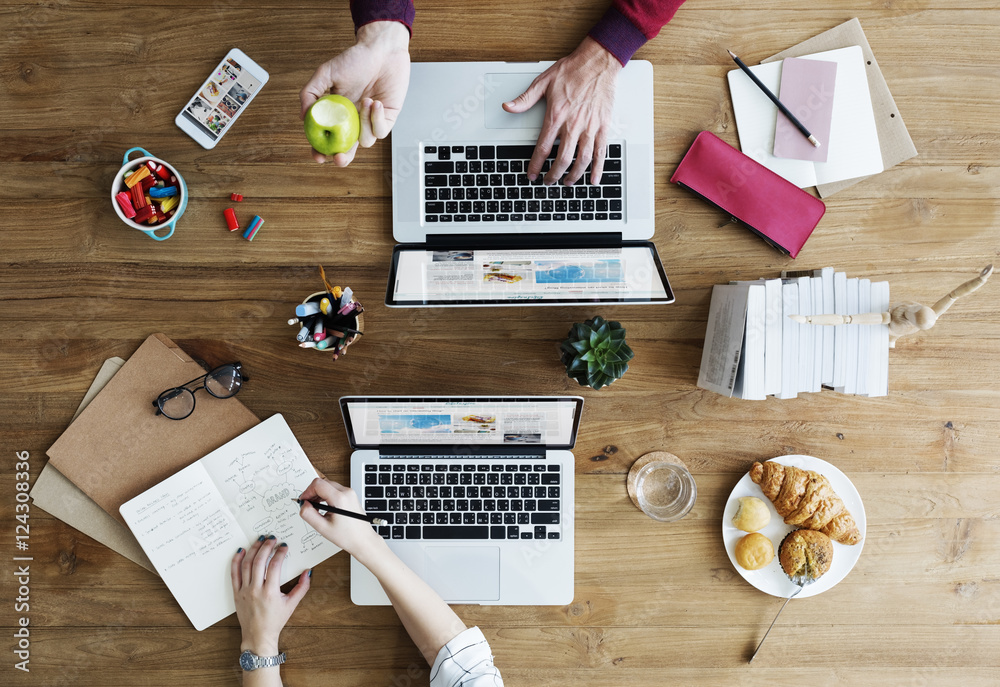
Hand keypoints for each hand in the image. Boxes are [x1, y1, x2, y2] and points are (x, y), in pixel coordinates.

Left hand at [231, 536, 310, 654]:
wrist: (258, 635)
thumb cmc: (275, 621)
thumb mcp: (292, 604)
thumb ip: (302, 587)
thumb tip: (308, 572)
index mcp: (270, 592)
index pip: (274, 566)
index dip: (280, 553)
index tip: (283, 546)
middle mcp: (255, 590)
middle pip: (259, 562)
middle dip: (266, 547)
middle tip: (272, 538)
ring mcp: (244, 591)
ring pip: (247, 564)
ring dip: (253, 550)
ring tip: (259, 540)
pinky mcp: (236, 593)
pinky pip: (234, 573)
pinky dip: (236, 560)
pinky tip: (241, 551)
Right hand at [297, 479, 385, 563]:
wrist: (363, 540)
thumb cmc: (347, 536)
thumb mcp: (323, 528)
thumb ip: (309, 514)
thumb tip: (303, 504)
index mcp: (340, 498)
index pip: (318, 484)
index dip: (307, 491)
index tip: (303, 501)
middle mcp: (346, 492)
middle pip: (323, 483)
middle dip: (312, 493)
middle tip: (308, 506)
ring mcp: (350, 493)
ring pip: (328, 486)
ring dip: (319, 494)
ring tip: (316, 509)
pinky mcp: (351, 496)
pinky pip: (335, 490)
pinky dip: (326, 496)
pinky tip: (324, 508)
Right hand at [299, 21, 410, 165]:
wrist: (382, 50)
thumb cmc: (355, 59)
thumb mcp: (326, 73)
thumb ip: (310, 93)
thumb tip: (302, 116)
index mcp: (337, 114)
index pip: (327, 139)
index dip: (321, 150)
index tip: (318, 155)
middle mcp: (353, 121)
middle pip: (347, 150)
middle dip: (342, 158)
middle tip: (339, 157)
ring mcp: (370, 122)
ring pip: (365, 141)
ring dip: (363, 123)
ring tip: (366, 99)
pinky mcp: (387, 119)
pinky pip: (380, 131)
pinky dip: (376, 119)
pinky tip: (375, 102)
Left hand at [503, 37, 621, 185]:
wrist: (598, 61)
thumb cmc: (573, 70)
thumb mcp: (543, 82)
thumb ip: (525, 99)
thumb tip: (508, 107)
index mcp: (556, 115)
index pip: (543, 148)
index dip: (536, 165)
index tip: (532, 174)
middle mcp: (573, 124)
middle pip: (562, 159)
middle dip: (554, 175)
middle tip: (549, 181)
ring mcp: (590, 127)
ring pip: (582, 160)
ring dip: (574, 175)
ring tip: (568, 182)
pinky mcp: (604, 126)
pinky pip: (601, 152)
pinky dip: (598, 169)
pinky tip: (594, 179)